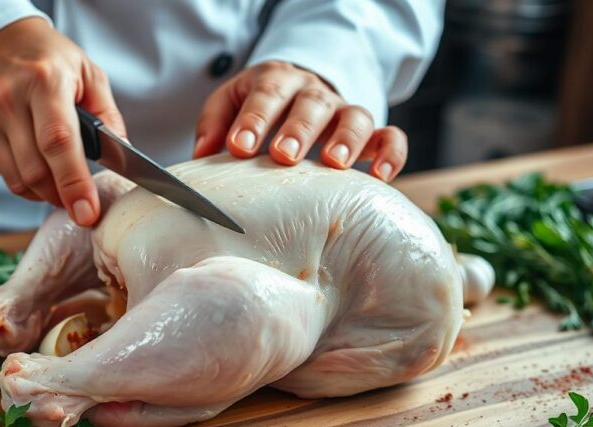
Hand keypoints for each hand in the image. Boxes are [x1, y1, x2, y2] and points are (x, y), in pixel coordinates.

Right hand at [0, 17, 125, 225]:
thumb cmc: (45, 59)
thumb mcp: (86, 72)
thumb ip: (107, 115)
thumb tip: (122, 157)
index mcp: (43, 81)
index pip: (58, 142)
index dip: (74, 183)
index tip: (88, 212)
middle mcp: (7, 100)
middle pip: (36, 172)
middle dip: (62, 196)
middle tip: (80, 201)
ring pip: (17, 182)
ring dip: (43, 192)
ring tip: (57, 179)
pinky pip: (2, 175)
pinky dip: (22, 179)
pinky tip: (31, 158)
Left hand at [194, 61, 405, 181]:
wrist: (297, 94)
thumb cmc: (259, 107)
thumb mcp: (230, 104)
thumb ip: (214, 124)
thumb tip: (202, 155)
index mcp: (276, 81)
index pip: (266, 93)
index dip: (253, 120)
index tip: (239, 147)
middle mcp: (314, 93)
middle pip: (311, 104)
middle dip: (298, 130)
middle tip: (284, 156)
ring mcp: (344, 112)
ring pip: (356, 117)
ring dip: (345, 139)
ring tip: (334, 164)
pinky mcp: (370, 134)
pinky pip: (389, 138)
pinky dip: (390, 155)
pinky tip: (380, 177)